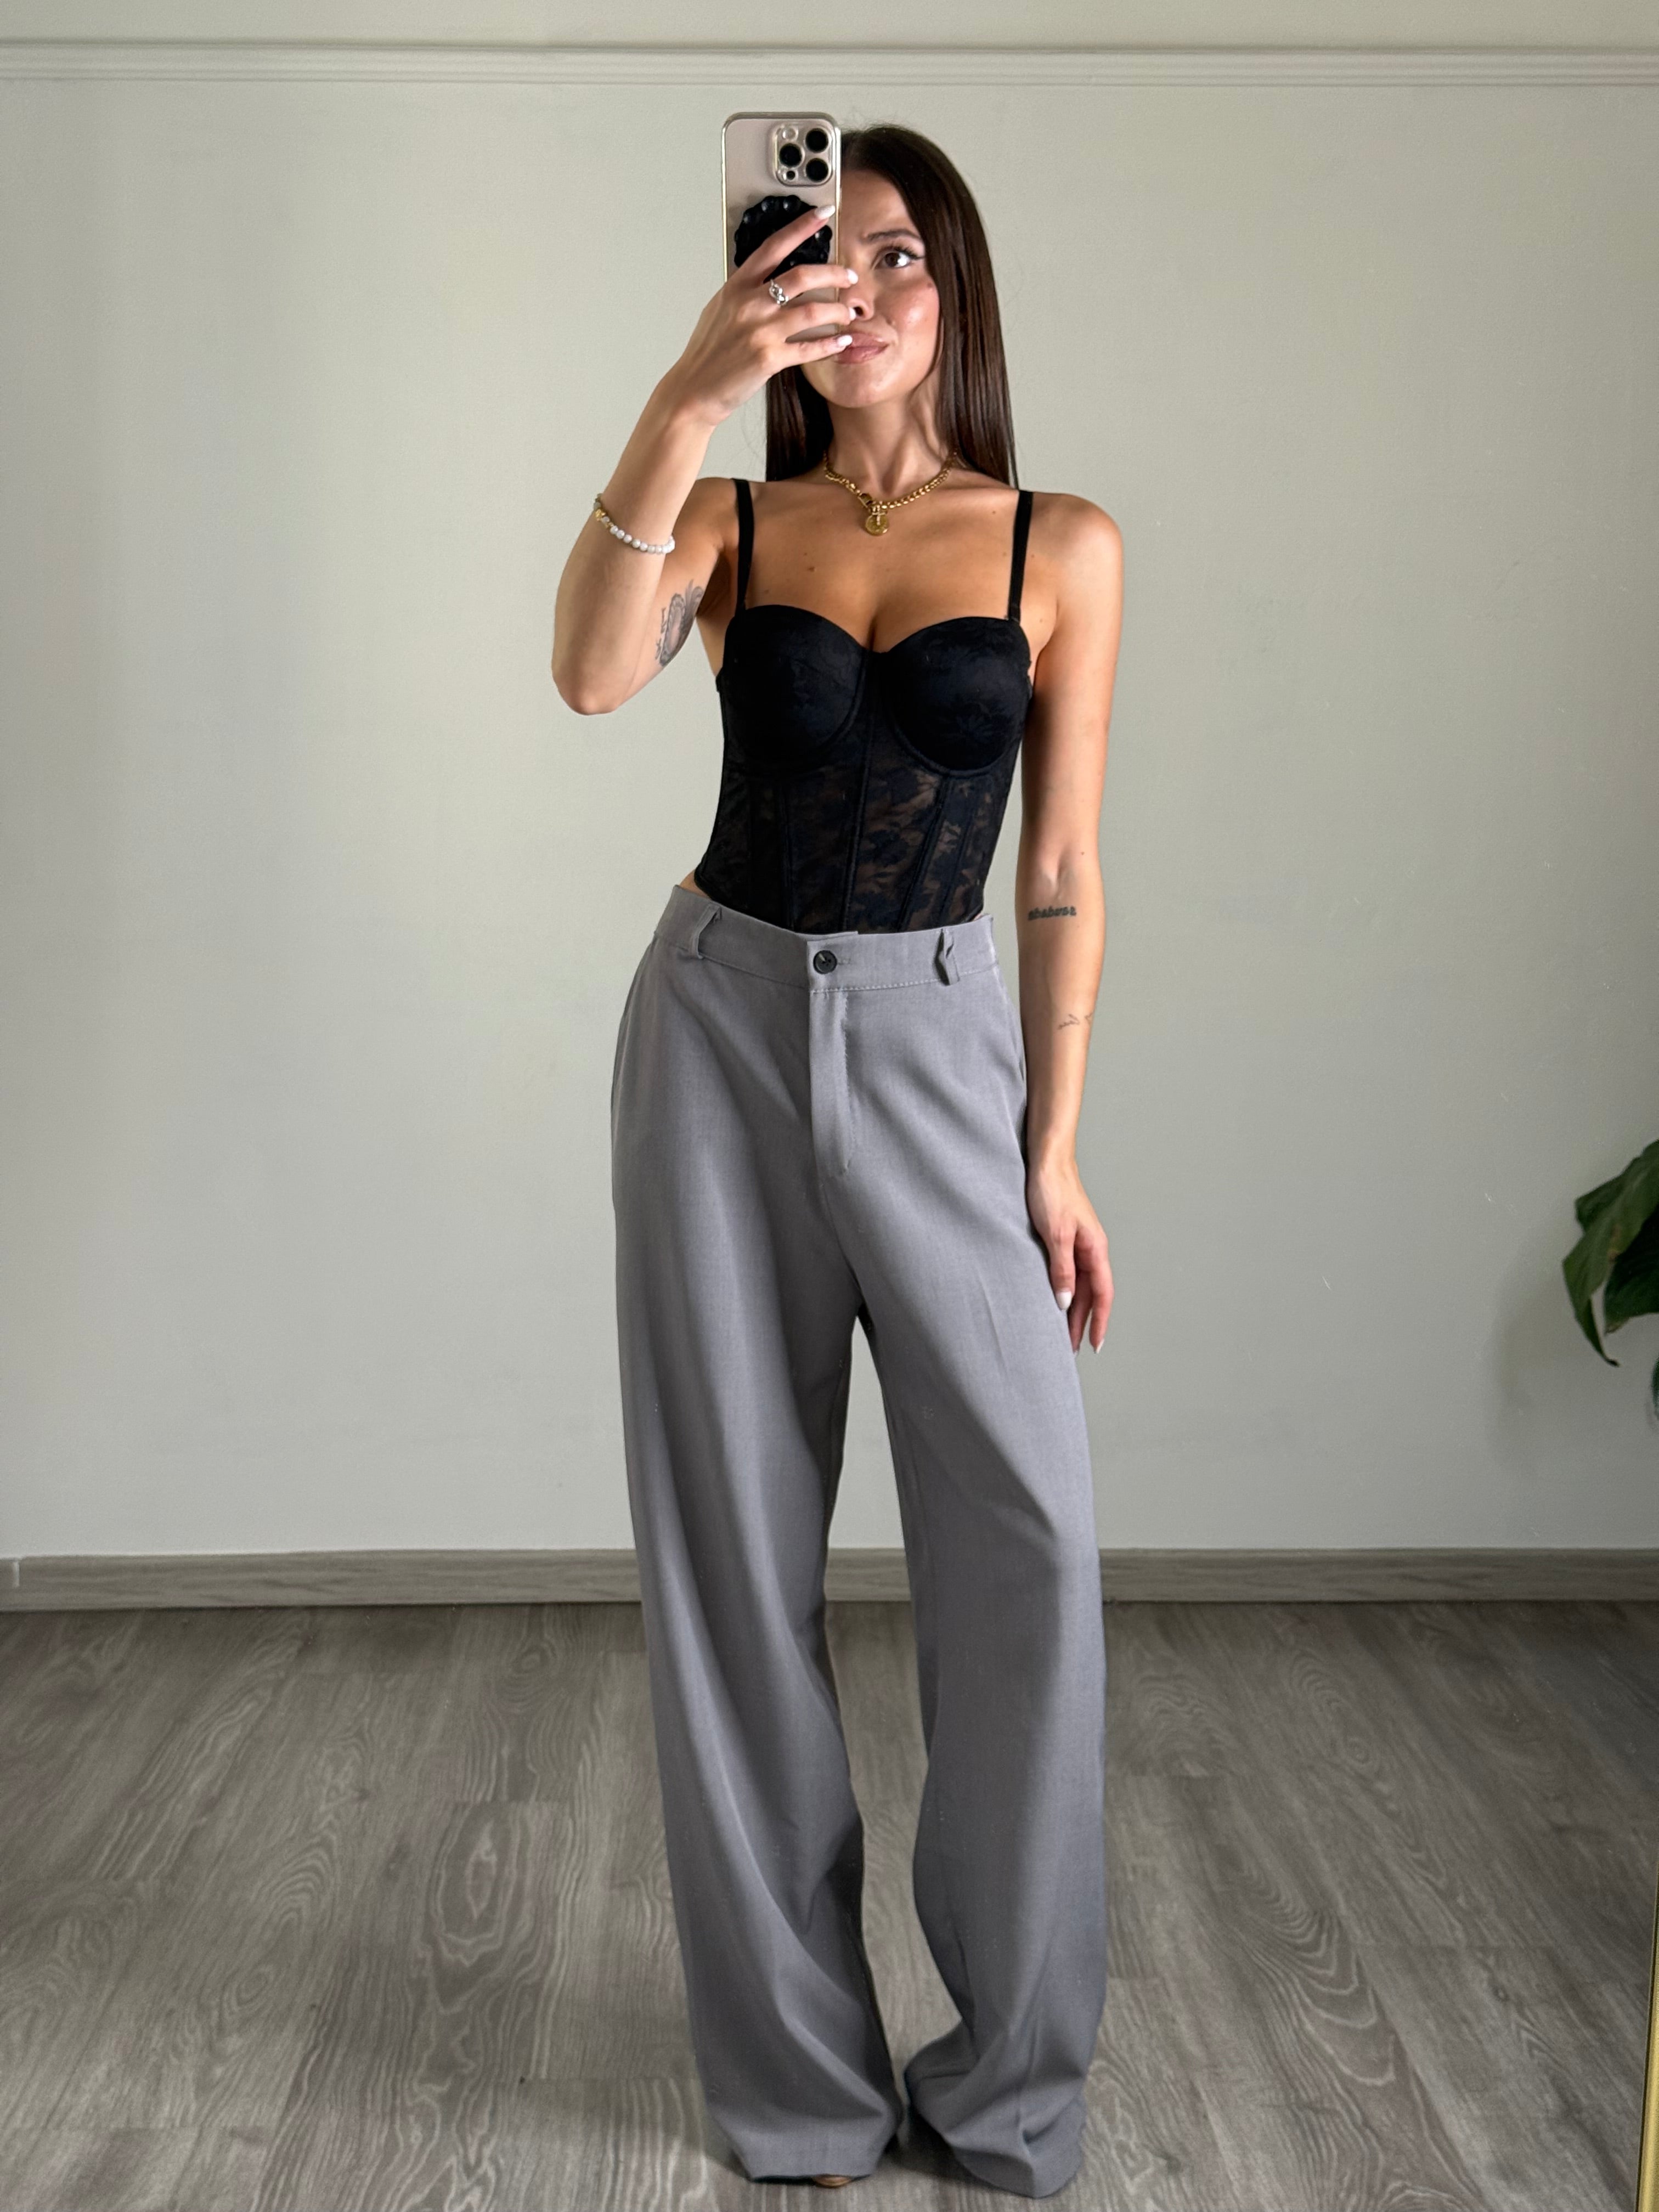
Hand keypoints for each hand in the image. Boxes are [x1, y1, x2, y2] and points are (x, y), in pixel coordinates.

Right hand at [662, 205, 857, 427]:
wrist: (693, 390)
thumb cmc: (707, 353)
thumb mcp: (719, 310)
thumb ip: (743, 292)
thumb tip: (764, 278)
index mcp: (737, 287)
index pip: (773, 247)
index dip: (801, 227)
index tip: (823, 214)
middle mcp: (750, 304)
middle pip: (802, 276)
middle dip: (833, 273)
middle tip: (849, 277)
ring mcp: (760, 331)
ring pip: (812, 311)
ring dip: (837, 311)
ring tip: (848, 313)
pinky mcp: (769, 358)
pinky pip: (809, 348)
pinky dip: (830, 344)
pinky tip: (842, 341)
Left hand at [1025, 1156, 1112, 1352]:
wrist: (1045, 1161)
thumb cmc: (1052, 1191)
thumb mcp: (1055, 1234)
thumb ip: (1061, 1269)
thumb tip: (1066, 1303)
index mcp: (1095, 1249)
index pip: (1103, 1294)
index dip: (1100, 1322)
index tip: (1095, 1345)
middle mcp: (1090, 1249)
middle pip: (1091, 1294)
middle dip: (1082, 1322)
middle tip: (1069, 1349)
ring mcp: (1077, 1244)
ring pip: (1079, 1285)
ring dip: (1072, 1309)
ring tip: (1059, 1332)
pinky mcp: (1063, 1238)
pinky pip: (1067, 1272)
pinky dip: (1063, 1289)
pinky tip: (1053, 1299)